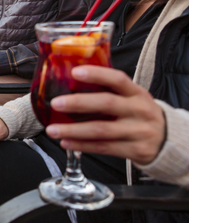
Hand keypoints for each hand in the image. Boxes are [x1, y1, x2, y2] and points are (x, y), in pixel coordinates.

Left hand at [45, 65, 165, 164]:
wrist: (169, 141)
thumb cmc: (139, 114)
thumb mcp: (133, 98)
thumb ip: (109, 91)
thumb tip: (71, 81)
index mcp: (137, 93)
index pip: (118, 79)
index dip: (96, 74)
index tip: (74, 72)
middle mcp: (139, 110)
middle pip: (107, 104)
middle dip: (78, 103)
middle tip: (56, 103)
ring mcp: (138, 131)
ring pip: (101, 130)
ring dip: (74, 130)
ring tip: (52, 130)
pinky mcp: (135, 150)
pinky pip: (104, 148)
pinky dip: (82, 146)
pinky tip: (66, 143)